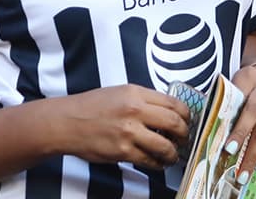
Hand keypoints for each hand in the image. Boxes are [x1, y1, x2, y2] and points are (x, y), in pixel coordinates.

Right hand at [54, 84, 189, 169]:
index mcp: (136, 93)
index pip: (173, 103)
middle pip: (174, 123)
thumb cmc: (92, 106)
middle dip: (185, 134)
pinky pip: (148, 160)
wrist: (67, 122)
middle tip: (185, 138)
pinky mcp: (122, 151)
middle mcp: (134, 110)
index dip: (186, 114)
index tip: (188, 120)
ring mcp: (129, 132)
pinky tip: (159, 162)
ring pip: (164, 145)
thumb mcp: (121, 92)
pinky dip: (157, 163)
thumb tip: (167, 110)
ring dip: (174, 153)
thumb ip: (144, 99)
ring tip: (174, 154)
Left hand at [224, 63, 255, 183]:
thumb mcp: (236, 84)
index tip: (229, 149)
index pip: (245, 107)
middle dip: (249, 150)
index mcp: (250, 78)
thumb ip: (229, 104)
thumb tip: (216, 134)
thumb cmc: (249, 83)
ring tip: (246, 173)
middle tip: (239, 172)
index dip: (239, 130)